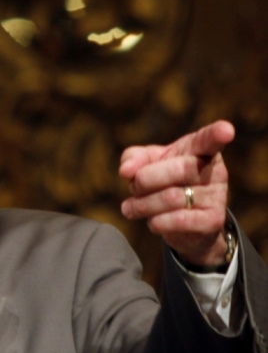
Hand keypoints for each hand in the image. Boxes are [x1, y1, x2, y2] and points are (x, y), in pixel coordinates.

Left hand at [119, 120, 234, 266]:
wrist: (182, 218)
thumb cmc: (162, 179)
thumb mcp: (145, 162)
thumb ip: (133, 158)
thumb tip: (126, 171)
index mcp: (198, 149)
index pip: (209, 139)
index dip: (217, 133)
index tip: (226, 130)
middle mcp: (214, 170)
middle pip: (179, 169)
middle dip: (145, 180)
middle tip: (134, 187)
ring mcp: (217, 196)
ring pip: (172, 197)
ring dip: (143, 204)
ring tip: (132, 207)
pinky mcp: (213, 221)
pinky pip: (178, 221)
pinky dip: (157, 222)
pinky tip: (152, 221)